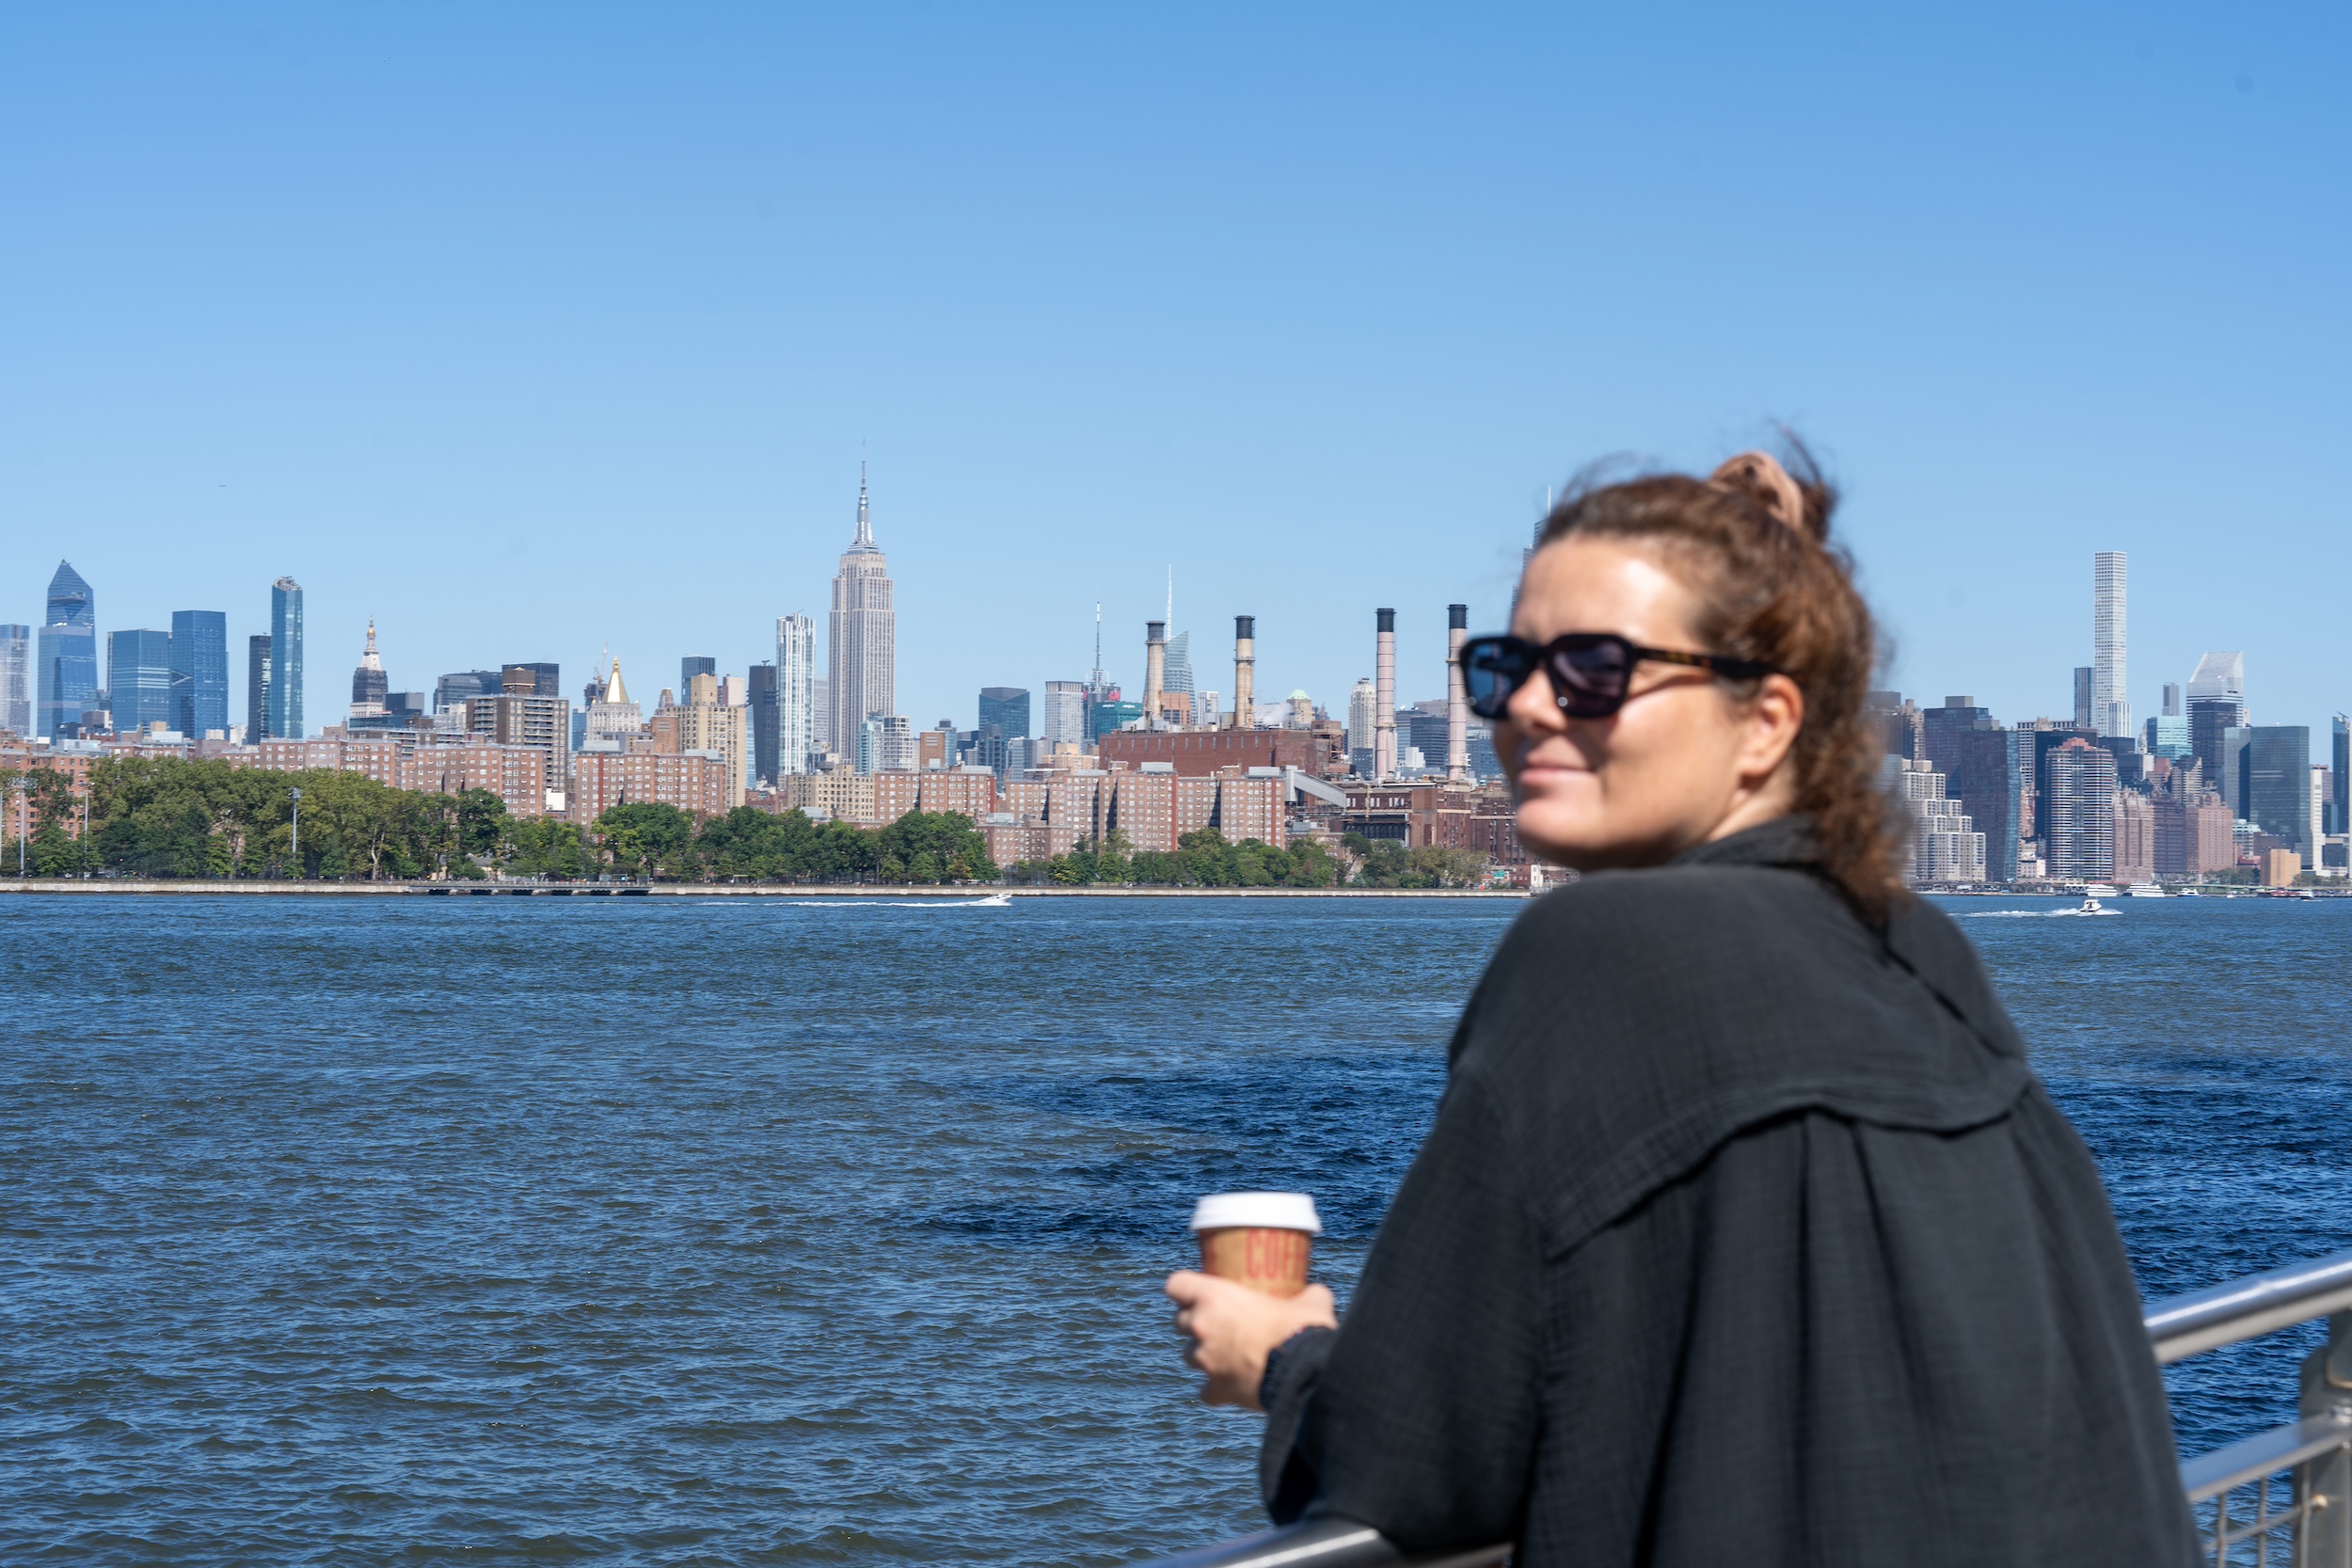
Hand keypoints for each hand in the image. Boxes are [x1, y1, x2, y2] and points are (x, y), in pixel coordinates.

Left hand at [1165, 1270, 1337, 1408]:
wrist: (1306, 1374)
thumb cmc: (1303, 1329)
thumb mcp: (1310, 1302)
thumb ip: (1306, 1294)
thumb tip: (1316, 1293)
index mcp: (1215, 1297)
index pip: (1175, 1285)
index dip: (1184, 1288)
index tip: (1196, 1291)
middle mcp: (1202, 1327)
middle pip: (1179, 1321)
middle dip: (1195, 1322)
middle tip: (1218, 1323)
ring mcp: (1206, 1361)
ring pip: (1189, 1356)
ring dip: (1203, 1354)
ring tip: (1226, 1355)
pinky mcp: (1217, 1390)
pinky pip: (1207, 1392)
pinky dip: (1216, 1390)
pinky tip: (1233, 1387)